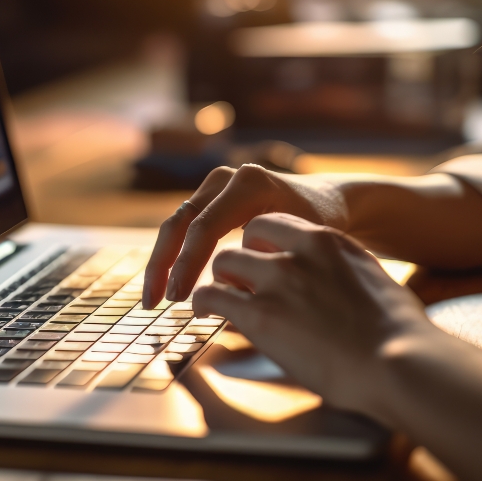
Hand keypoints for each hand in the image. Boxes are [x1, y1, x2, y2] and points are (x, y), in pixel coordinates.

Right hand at [142, 164, 345, 307]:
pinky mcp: (211, 198)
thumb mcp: (303, 241)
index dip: (187, 265)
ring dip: (162, 262)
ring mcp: (216, 186)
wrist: (327, 200)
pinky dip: (175, 256)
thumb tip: (233, 298)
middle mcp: (227, 179)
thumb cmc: (322, 226)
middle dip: (163, 265)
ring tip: (153, 299)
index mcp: (250, 185)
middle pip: (181, 222)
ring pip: (177, 225)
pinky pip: (185, 228)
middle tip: (154, 303)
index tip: (178, 299)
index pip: (205, 227)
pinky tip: (169, 285)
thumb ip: (271, 261)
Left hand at [193, 212, 431, 418]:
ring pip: (223, 262)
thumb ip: (341, 272)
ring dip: (219, 281)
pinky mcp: (259, 314)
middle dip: (240, 260)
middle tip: (238, 283)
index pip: (277, 224)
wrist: (398, 362)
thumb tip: (334, 286)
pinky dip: (202, 302)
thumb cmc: (396, 334)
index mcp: (327, 240)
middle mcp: (298, 252)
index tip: (261, 260)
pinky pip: (212, 295)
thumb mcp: (369, 280)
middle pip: (247, 238)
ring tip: (217, 299)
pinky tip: (202, 312)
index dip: (264, 244)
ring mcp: (277, 280)